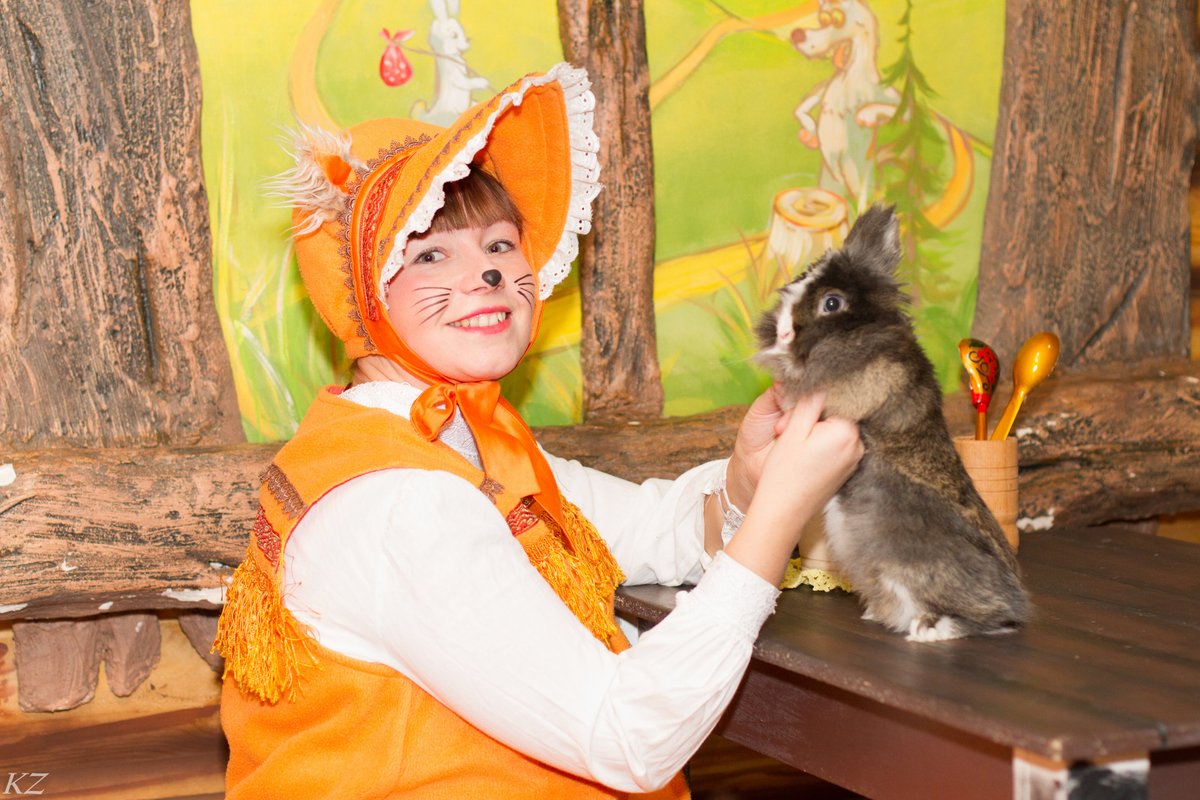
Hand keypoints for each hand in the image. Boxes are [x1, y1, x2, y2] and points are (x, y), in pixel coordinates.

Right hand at [722, 394, 861, 584]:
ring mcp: (856, 458)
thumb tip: (823, 376)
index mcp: (847, 432)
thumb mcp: (793, 430)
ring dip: (818, 426)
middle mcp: (859, 445)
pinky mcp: (848, 468)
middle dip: (816, 411)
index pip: (841, 395)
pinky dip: (823, 441)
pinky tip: (804, 452)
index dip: (815, 396)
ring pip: (839, 427)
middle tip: (788, 426)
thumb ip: (810, 400)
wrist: (783, 513)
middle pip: (841, 411)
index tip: (797, 405)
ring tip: (794, 441)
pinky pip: (839, 443)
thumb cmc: (784, 472)